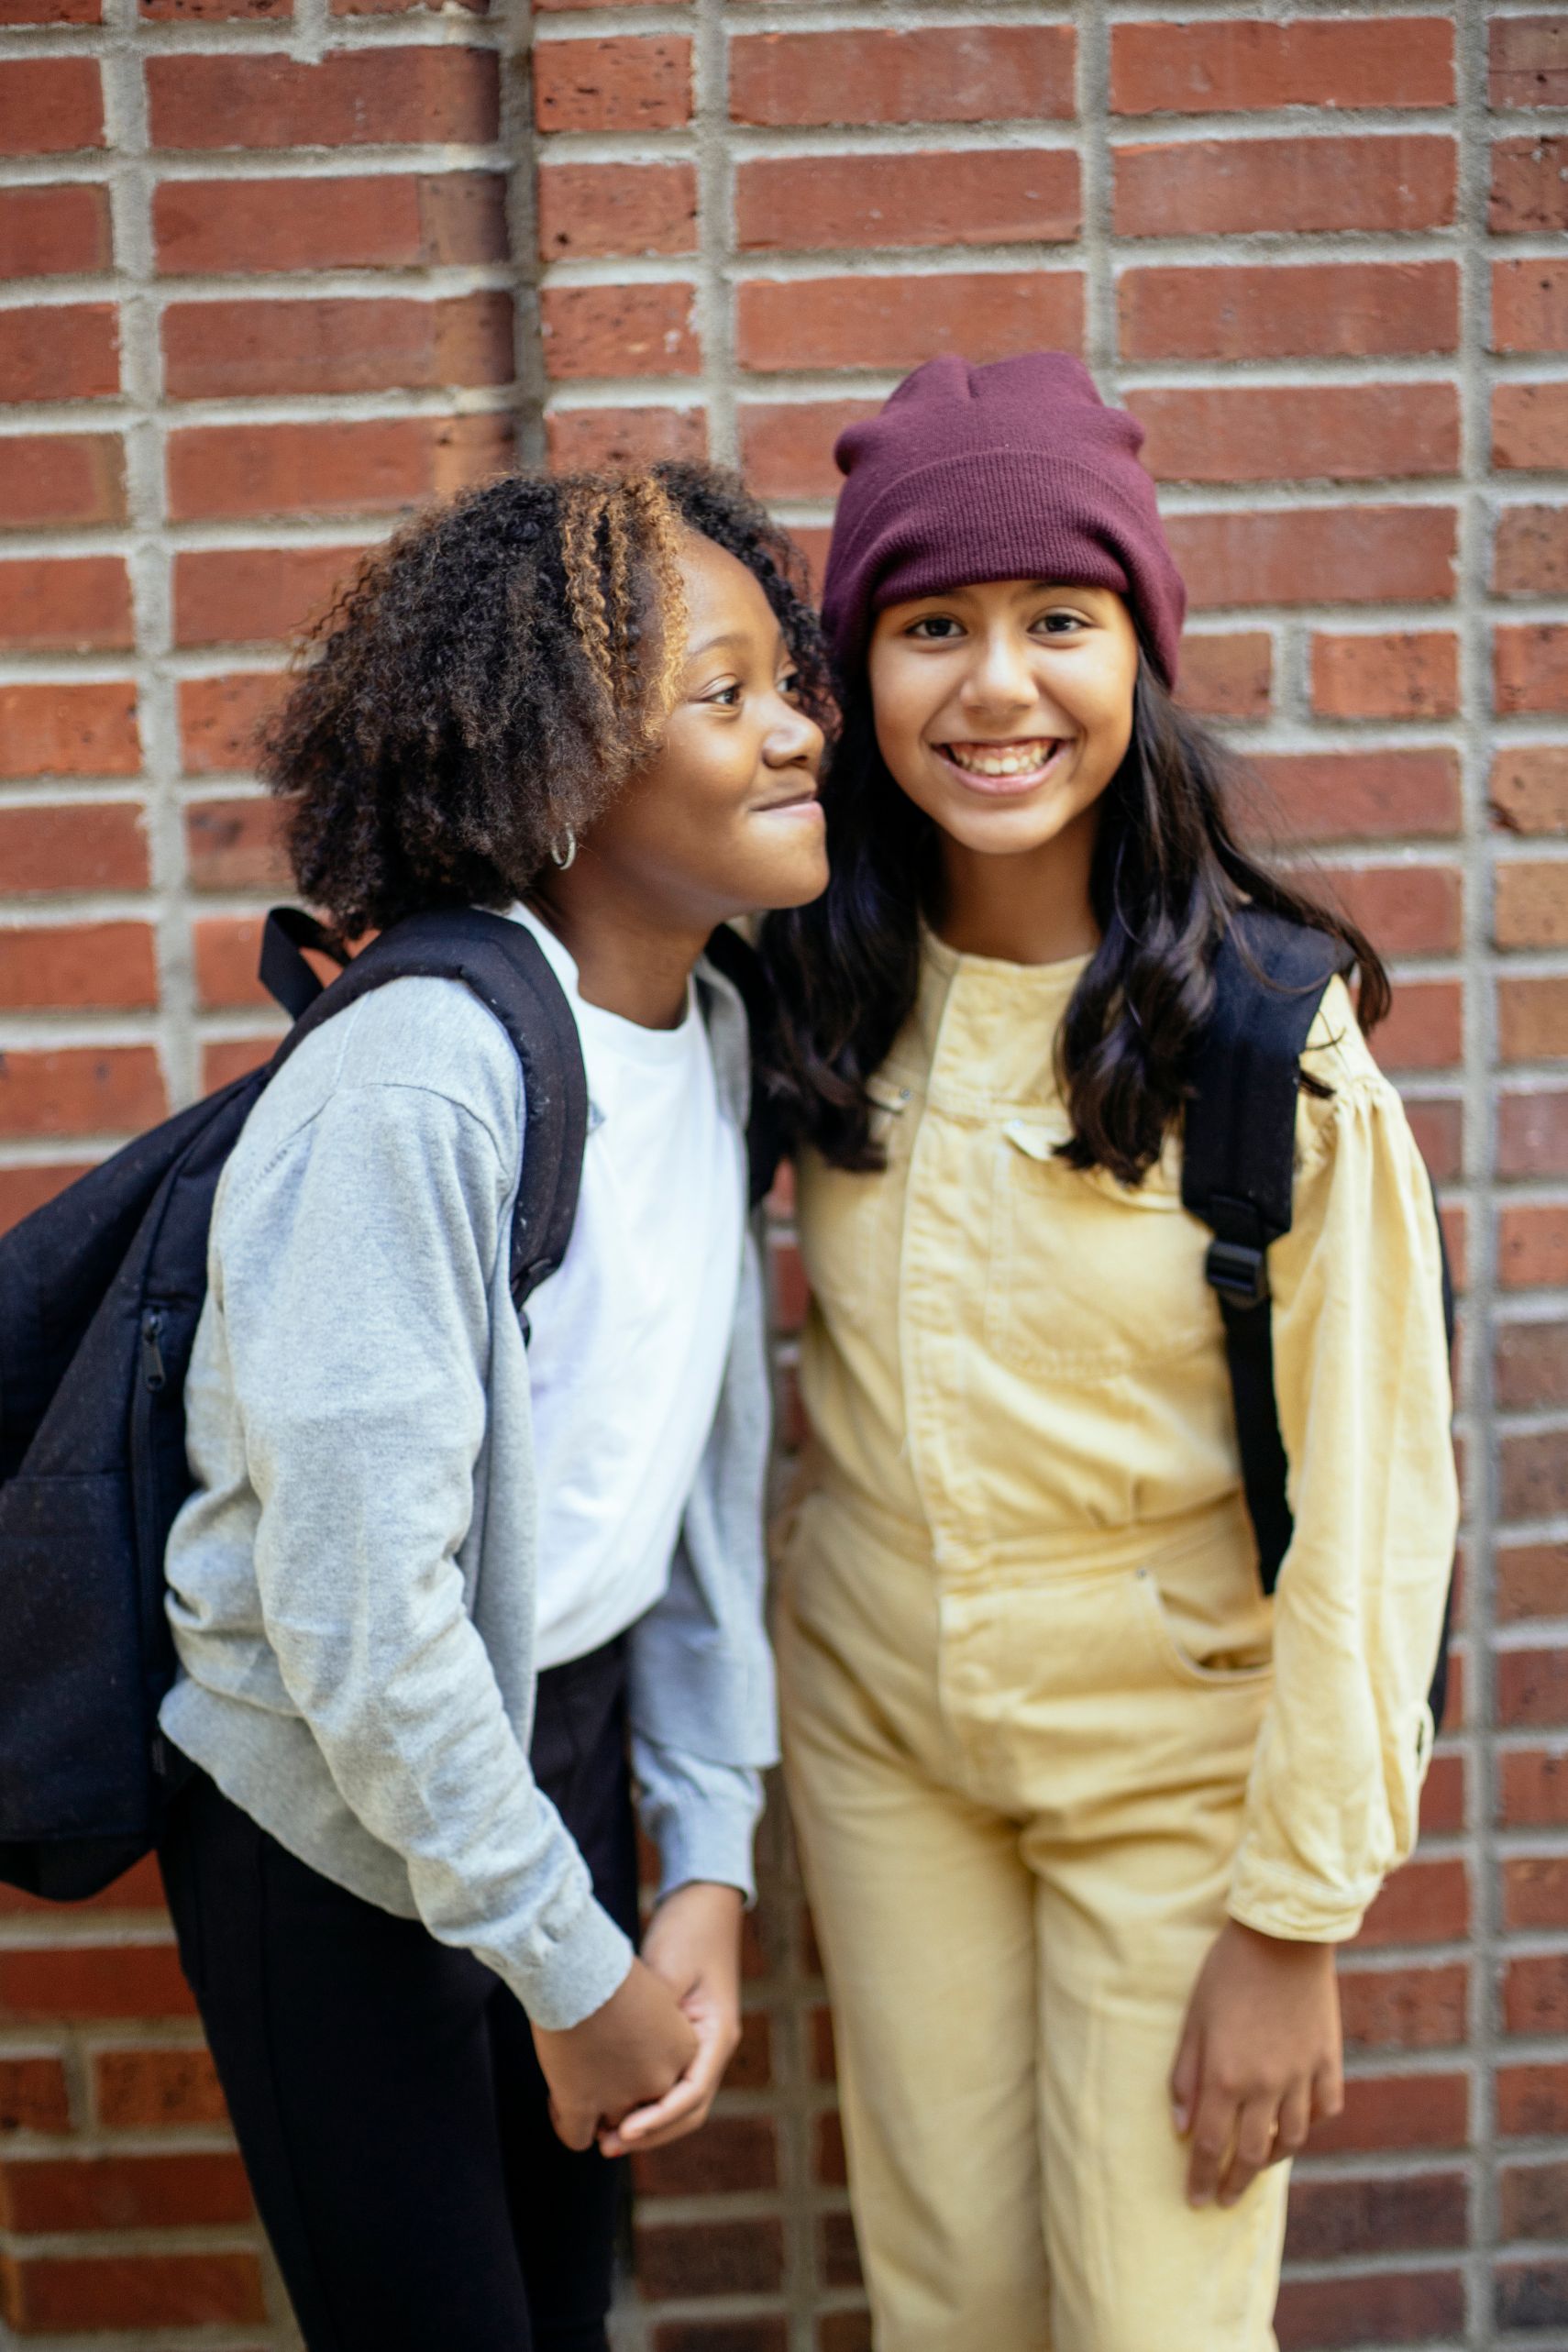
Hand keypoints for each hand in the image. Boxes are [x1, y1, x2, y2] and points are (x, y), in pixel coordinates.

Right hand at [532, 1957, 697, 2152]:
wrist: (576, 1963)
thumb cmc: (612, 1968)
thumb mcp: (653, 1992)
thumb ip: (654, 2028)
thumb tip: (639, 2055)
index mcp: (685, 2049)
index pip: (671, 2084)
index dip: (644, 2077)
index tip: (621, 2066)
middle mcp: (659, 2080)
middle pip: (640, 2107)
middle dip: (617, 2100)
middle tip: (594, 2078)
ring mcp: (622, 2098)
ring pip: (607, 2127)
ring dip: (591, 2114)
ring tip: (571, 2084)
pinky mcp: (580, 2105)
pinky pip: (576, 2136)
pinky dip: (566, 2122)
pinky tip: (556, 2100)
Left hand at [597, 1882, 742, 2157]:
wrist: (701, 1903)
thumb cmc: (688, 1931)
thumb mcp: (670, 1970)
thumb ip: (652, 2013)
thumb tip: (624, 2055)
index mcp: (717, 2035)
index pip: (692, 2094)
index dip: (658, 2118)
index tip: (625, 2129)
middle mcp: (711, 2049)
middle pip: (685, 2111)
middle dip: (648, 2133)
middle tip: (605, 2144)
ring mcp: (696, 2046)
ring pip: (674, 2104)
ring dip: (642, 2123)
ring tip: (601, 2135)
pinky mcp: (677, 2041)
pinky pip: (662, 2083)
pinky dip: (639, 2099)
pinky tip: (608, 2104)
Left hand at [1170, 1918, 1342, 2208]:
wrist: (1283, 1936)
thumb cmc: (1227, 1972)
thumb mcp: (1194, 2019)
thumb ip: (1186, 2075)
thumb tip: (1182, 2128)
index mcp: (1226, 2075)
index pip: (1210, 2145)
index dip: (1201, 2178)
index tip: (1195, 2200)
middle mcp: (1266, 2085)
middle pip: (1250, 2153)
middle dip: (1234, 2183)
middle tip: (1223, 2199)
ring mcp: (1302, 2075)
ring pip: (1291, 2139)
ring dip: (1271, 2159)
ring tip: (1256, 2166)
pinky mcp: (1328, 2061)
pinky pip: (1324, 2109)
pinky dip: (1310, 2125)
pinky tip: (1295, 2127)